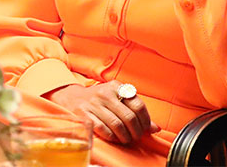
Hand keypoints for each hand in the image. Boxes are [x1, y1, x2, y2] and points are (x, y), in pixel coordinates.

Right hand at [45, 81, 159, 143]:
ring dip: (125, 137)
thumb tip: (155, 128)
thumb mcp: (117, 98)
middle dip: (136, 131)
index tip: (146, 129)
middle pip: (129, 117)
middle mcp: (106, 94)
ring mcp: (94, 104)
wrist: (70, 97)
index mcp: (117, 87)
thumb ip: (135, 110)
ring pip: (117, 125)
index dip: (145, 120)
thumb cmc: (98, 99)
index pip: (138, 105)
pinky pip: (103, 130)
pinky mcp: (84, 115)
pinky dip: (112, 137)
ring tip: (127, 139)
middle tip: (136, 137)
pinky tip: (115, 138)